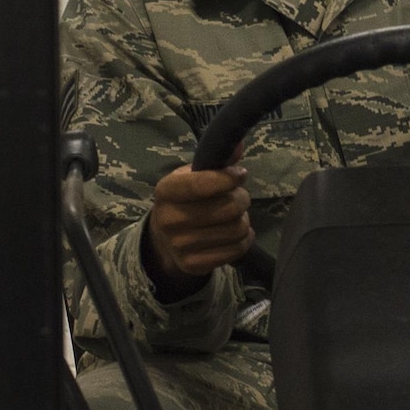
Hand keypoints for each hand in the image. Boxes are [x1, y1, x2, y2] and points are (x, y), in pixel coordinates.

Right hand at [141, 159, 253, 297]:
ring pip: (236, 229)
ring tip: (235, 216)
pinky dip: (244, 239)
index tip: (239, 175)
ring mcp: (180, 246)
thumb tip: (238, 144)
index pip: (200, 185)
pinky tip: (235, 233)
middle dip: (242, 198)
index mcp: (165, 191)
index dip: (227, 179)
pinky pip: (237, 250)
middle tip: (239, 196)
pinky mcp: (194, 265)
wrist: (165, 239)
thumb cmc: (185, 199)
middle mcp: (169, 220)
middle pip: (227, 207)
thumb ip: (217, 159)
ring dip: (243, 219)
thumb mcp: (193, 174)